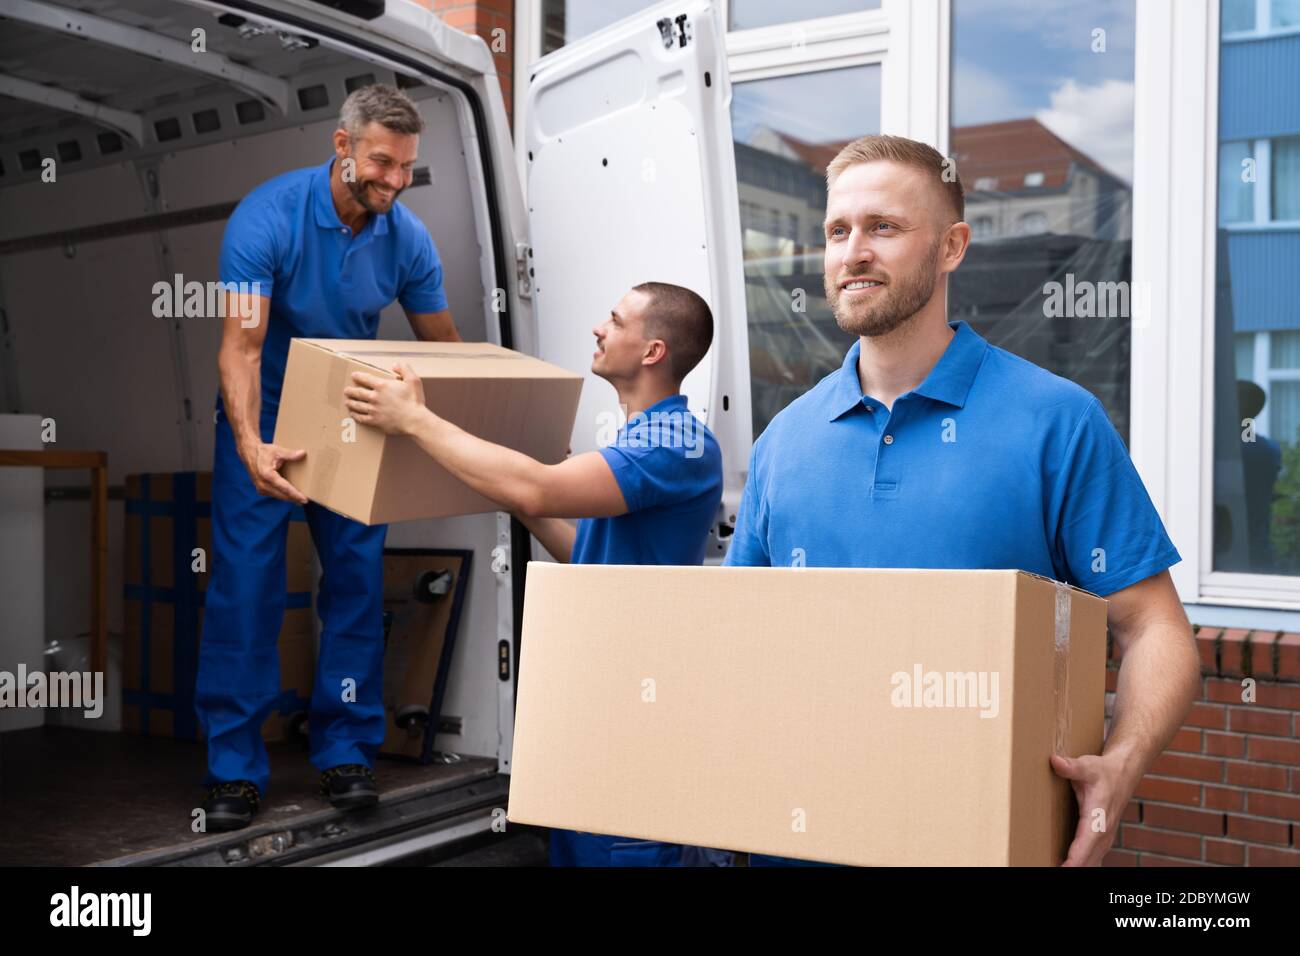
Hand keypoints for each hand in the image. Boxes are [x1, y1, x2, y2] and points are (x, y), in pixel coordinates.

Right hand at [242, 442, 307, 502]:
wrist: (249, 454)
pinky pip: (274, 494)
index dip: (295, 494)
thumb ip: (290, 454)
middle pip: (282, 495)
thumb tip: (302, 453)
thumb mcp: (277, 451)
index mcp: (267, 475)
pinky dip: (283, 495)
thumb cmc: (263, 452)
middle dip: (294, 499)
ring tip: (300, 499)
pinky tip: (291, 495)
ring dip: (289, 498)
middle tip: (305, 501)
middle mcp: (262, 484)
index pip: (284, 488)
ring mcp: (261, 488)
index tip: (304, 499)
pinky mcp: (261, 490)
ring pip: (278, 496)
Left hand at [344, 362, 426, 434]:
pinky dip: (356, 415)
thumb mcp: (413, 380)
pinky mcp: (375, 421)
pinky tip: (353, 414)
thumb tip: (395, 365)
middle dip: (350, 390)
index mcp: (382, 386)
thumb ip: (404, 369)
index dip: (358, 376)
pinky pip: (361, 418)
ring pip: (357, 405)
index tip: (353, 375)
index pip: (365, 378)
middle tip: (346, 390)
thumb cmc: (415, 401)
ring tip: (347, 401)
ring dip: (351, 403)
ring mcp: (373, 410)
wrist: (414, 420)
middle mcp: (374, 397)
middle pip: (358, 392)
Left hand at [1051, 751, 1137, 865]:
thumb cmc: (1103, 771)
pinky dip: (1081, 863)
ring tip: (1054, 867)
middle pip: (1088, 858)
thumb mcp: (1087, 766)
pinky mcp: (1101, 839)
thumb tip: (1055, 761)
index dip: (1075, 858)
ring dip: (1077, 866)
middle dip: (1072, 866)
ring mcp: (1104, 837)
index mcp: (1098, 817)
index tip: (1064, 868)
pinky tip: (1066, 866)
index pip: (1086, 843)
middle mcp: (1103, 832)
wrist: (1123, 774)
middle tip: (1049, 867)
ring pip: (1091, 860)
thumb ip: (1071, 766)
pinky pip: (1091, 857)